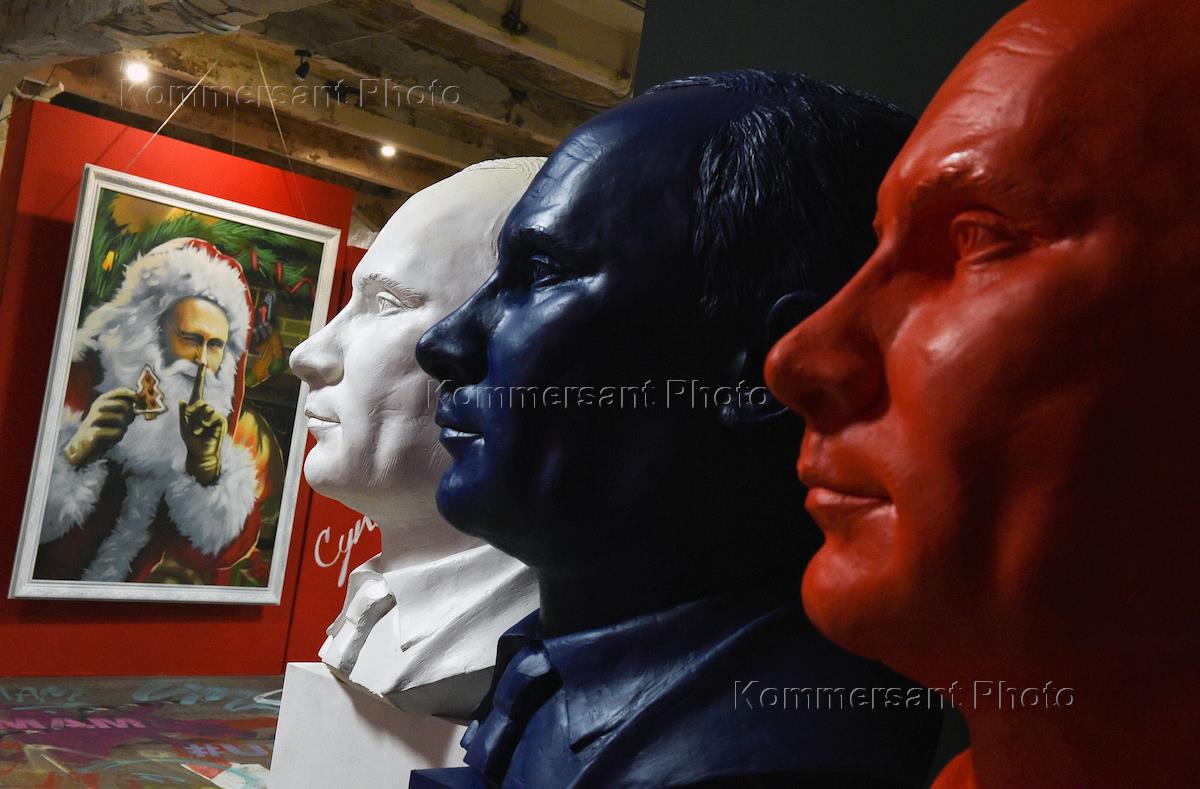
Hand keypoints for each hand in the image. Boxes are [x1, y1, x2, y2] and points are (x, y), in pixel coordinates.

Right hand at [64, 387, 135, 466]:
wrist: (85, 447)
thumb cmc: (104, 429)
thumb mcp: (116, 417)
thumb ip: (127, 409)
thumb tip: (142, 403)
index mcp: (103, 400)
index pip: (121, 391)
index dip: (135, 396)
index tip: (142, 405)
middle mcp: (97, 406)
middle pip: (123, 405)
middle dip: (129, 416)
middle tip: (125, 424)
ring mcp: (93, 419)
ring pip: (120, 418)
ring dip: (123, 427)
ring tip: (118, 432)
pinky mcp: (91, 432)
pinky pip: (115, 432)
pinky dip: (118, 436)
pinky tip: (112, 440)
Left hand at [179, 361, 226, 485]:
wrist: (201, 452)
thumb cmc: (191, 440)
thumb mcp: (183, 426)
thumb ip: (183, 414)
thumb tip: (182, 401)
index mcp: (195, 405)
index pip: (199, 387)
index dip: (201, 375)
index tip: (202, 361)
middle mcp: (206, 407)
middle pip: (199, 402)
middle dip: (193, 415)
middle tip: (193, 428)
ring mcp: (214, 413)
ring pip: (205, 409)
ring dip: (198, 422)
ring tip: (199, 431)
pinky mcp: (220, 420)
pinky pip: (212, 416)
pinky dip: (205, 424)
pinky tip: (205, 431)